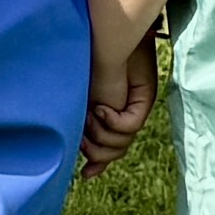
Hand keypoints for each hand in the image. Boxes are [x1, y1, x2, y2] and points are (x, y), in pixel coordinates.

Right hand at [80, 49, 160, 175]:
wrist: (103, 40)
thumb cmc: (87, 63)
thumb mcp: (81, 100)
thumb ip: (80, 124)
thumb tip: (71, 147)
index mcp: (110, 114)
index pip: (110, 148)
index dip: (99, 162)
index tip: (85, 174)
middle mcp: (126, 114)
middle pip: (116, 151)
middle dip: (98, 151)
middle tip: (83, 140)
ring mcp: (136, 110)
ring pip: (122, 144)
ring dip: (102, 135)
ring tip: (91, 116)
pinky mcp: (143, 101)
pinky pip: (130, 128)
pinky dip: (113, 122)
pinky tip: (101, 109)